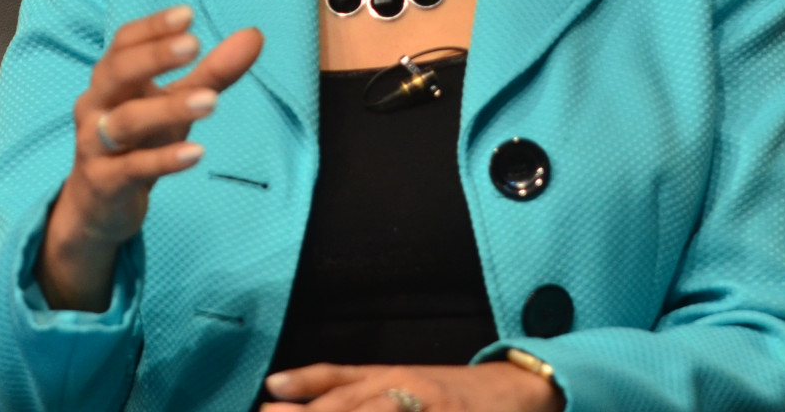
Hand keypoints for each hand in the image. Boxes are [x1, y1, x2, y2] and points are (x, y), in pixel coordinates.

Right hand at [36, 5, 263, 309]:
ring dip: (168, 109)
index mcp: (111, 80)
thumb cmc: (138, 142)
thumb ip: (213, 72)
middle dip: (154, 57)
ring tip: (211, 101)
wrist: (98, 205)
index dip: (152, 27)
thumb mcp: (175, 104)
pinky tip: (196, 153)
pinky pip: (132, 168)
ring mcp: (95, 145)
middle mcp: (96, 106)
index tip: (187, 15)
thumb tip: (254, 36)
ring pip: (126, 122)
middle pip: (116, 72)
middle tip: (193, 45)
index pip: (123, 43)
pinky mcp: (105, 182)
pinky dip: (164, 160)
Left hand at [262, 362, 562, 411]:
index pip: (342, 389)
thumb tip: (272, 386)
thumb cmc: (444, 390)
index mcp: (391, 378)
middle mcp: (410, 394)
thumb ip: (334, 381)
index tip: (268, 402)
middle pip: (357, 407)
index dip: (306, 397)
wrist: (515, 392)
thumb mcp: (391, 377)